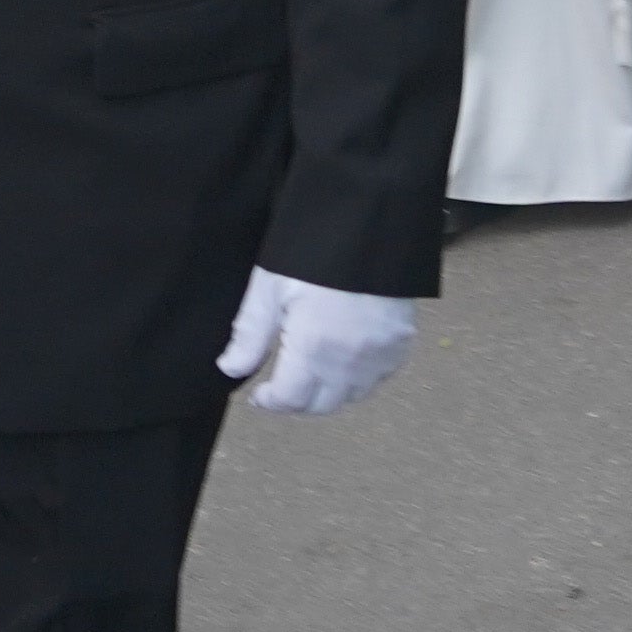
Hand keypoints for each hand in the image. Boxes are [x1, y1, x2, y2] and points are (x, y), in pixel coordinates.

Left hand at [216, 269, 416, 415]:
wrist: (372, 224)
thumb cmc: (315, 250)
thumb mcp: (270, 286)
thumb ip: (251, 333)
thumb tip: (230, 368)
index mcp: (312, 349)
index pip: (289, 400)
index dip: (269, 401)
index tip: (259, 394)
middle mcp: (348, 362)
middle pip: (321, 406)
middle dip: (297, 402)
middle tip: (282, 386)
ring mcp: (379, 355)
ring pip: (351, 397)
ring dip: (328, 393)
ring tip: (312, 373)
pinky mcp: (401, 343)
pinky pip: (378, 378)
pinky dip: (359, 378)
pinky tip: (346, 360)